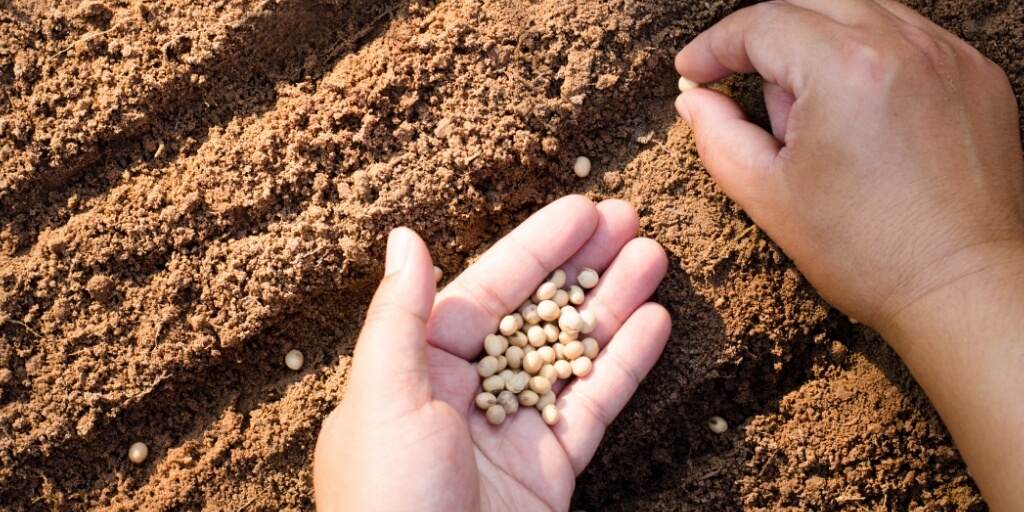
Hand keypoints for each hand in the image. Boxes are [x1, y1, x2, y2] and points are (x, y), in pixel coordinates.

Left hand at [313, 195, 669, 510]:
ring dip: (612, 306)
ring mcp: (512, 431)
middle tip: (630, 220)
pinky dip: (623, 366)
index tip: (582, 209)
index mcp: (417, 370)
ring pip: (570, 354)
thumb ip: (401, 318)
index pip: (484, 291)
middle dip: (581, 267)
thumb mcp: (382, 401)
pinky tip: (654, 324)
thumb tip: (403, 239)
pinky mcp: (549, 471)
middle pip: (534, 314)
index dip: (535, 248)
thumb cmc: (385, 504)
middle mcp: (466, 394)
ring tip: (654, 257)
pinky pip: (592, 408)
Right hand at [674, 1, 1023, 507]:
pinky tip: (858, 114)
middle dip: (764, 38)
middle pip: (809, 4)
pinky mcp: (979, 76)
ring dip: (817, 45)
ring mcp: (950, 56)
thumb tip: (697, 100)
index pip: (761, 24)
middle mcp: (904, 44)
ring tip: (807, 113)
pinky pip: (909, 40)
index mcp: (846, 68)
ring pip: (861, 14)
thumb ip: (718, 135)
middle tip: (736, 81)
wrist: (964, 290)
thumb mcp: (768, 194)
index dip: (715, 47)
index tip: (693, 72)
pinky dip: (871, 59)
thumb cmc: (868, 252)